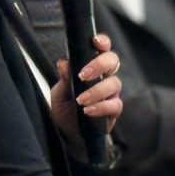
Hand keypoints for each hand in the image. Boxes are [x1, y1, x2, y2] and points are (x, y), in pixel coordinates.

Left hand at [51, 33, 122, 155]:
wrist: (69, 134)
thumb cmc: (65, 109)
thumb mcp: (59, 93)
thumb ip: (64, 79)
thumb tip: (63, 63)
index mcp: (92, 66)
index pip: (102, 49)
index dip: (102, 42)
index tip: (95, 41)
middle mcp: (105, 77)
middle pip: (113, 61)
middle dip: (100, 64)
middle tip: (83, 75)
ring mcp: (112, 93)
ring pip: (115, 83)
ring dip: (96, 90)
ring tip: (80, 100)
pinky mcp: (114, 110)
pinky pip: (115, 105)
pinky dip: (101, 107)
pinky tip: (88, 111)